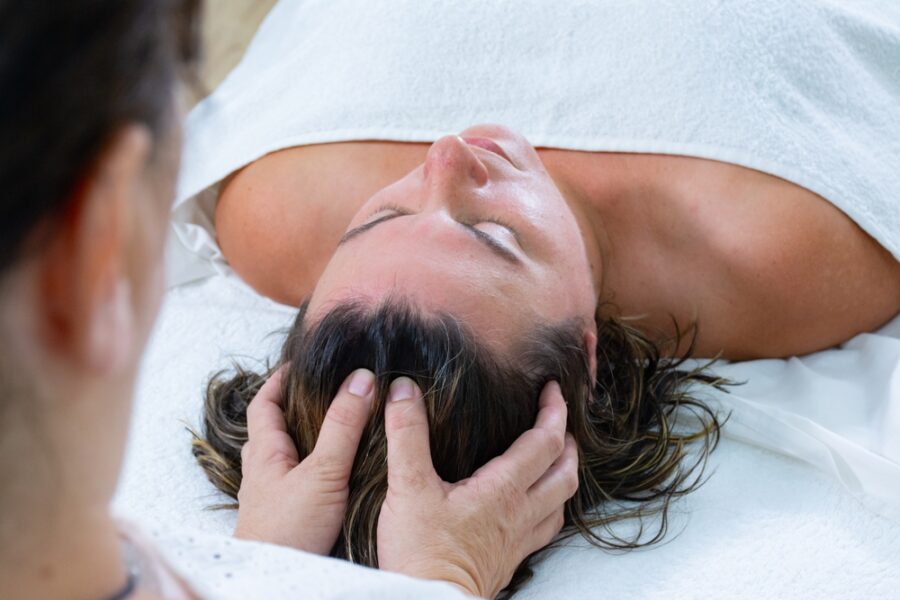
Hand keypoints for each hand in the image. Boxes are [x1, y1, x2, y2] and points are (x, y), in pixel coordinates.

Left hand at [234, 366, 375, 553]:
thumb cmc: (289, 530)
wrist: (274, 584)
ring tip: (334, 431)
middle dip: (295, 409)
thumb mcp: (323, 472)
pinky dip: (311, 471)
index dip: (281, 380)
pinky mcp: (285, 520)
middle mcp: (262, 474)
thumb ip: (343, 427)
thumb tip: (362, 378)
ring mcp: (271, 499)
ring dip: (303, 442)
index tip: (303, 363)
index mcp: (265, 454)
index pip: (265, 403)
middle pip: (272, 430)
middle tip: (325, 393)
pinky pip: (295, 484)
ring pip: (284, 459)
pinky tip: (333, 477)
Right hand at [377, 379, 577, 598]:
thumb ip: (407, 436)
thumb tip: (403, 390)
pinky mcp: (510, 559)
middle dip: (566, 441)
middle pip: (564, 472)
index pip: (545, 441)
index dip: (554, 411)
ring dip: (563, 473)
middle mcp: (521, 513)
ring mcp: (519, 539)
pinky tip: (533, 505)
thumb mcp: (407, 487)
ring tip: (554, 457)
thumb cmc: (420, 552)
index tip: (552, 388)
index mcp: (503, 489)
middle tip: (557, 420)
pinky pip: (545, 527)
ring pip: (561, 501)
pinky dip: (550, 506)